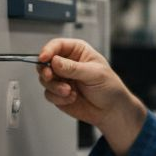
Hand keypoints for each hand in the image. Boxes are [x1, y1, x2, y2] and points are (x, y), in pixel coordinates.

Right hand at [37, 38, 146, 155]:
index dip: (48, 50)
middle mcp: (66, 63)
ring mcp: (61, 79)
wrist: (111, 109)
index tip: (44, 58)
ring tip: (69, 91)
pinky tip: (72, 98)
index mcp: (77, 51)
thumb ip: (73, 68)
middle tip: (51, 76)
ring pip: (45, 79)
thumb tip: (55, 61)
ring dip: (55, 87)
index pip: (57, 45)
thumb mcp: (94, 73)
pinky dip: (58, 98)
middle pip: (45, 62)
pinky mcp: (58, 93)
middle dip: (46, 71)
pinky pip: (49, 94)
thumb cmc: (109, 87)